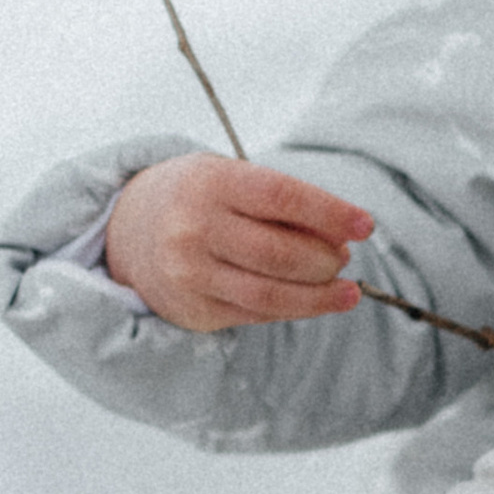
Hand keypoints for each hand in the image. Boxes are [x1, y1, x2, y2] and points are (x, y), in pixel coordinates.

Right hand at [102, 156, 373, 332]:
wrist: (127, 229)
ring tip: (347, 291)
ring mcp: (190, 273)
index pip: (282, 197)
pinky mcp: (194, 309)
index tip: (366, 225)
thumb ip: (280, 204)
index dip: (330, 213)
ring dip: (320, 296)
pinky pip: (257, 315)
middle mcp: (194, 228)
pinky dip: (294, 309)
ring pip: (272, 295)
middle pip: (281, 253)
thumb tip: (341, 240)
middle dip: (327, 259)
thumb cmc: (197, 198)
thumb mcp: (230, 178)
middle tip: (344, 257)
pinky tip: (314, 301)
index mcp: (209, 182)